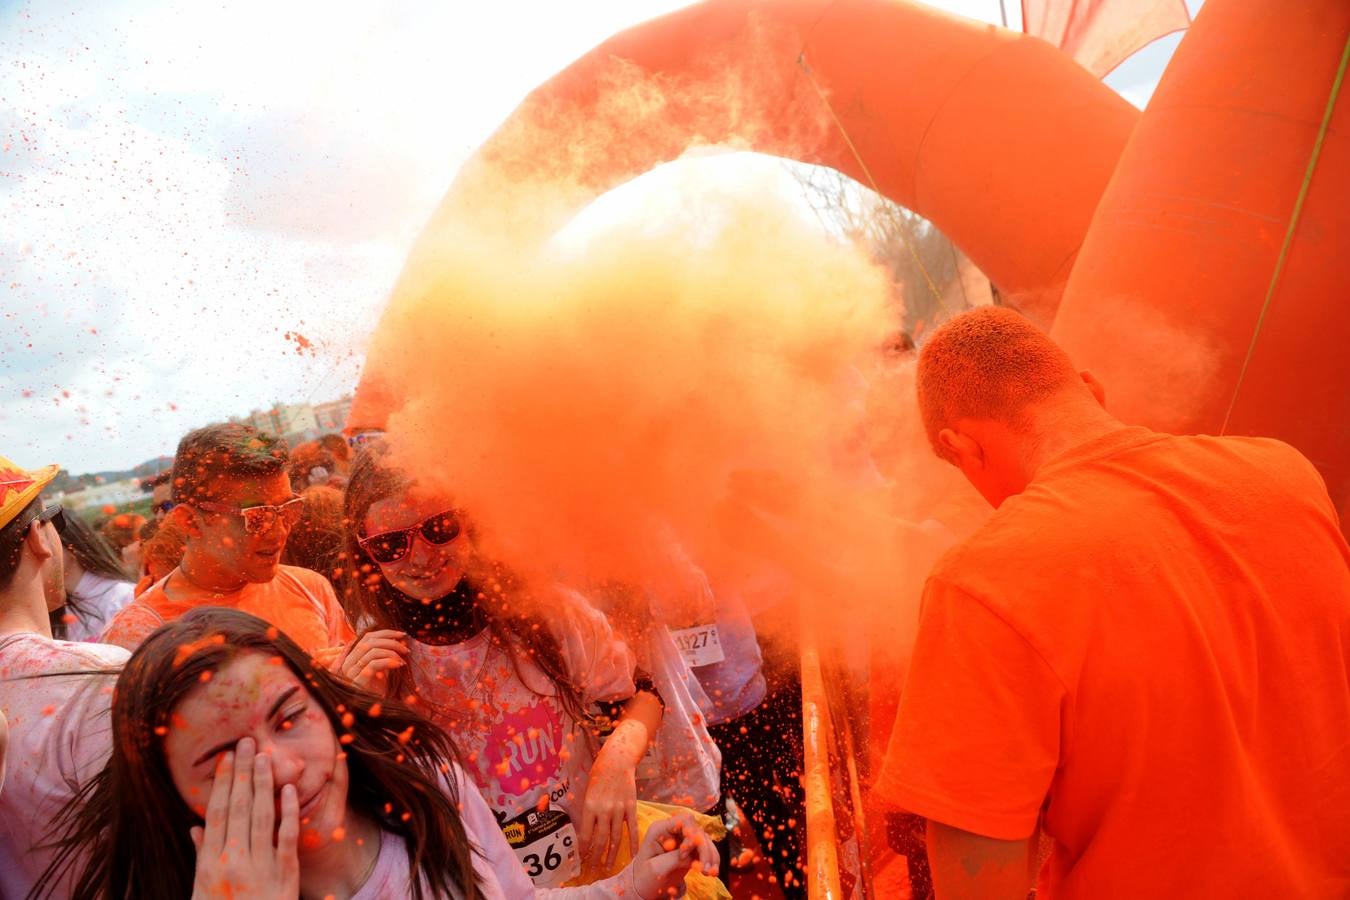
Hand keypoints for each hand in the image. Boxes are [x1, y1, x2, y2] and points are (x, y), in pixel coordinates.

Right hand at [189, 737, 298, 899]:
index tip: (225, 759)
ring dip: (262, 783)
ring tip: (263, 756)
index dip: (220, 783)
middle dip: (241, 773)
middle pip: (236, 807)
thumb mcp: (201, 892)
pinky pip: (287, 837)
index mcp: (210, 865)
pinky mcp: (286, 874)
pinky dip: (288, 811)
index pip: (215, 814)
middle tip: (245, 743)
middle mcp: (233, 862)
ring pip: (260, 815)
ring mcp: (261, 867)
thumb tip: (195, 828)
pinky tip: (287, 789)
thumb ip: (201, 858)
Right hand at [331, 630, 407, 694]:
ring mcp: (352, 671)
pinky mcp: (358, 680)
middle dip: (391, 642)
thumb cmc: (376, 689)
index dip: (386, 633)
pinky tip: (399, 665)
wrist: (370, 710)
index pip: (368, 637)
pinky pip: (374, 664)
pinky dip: (389, 661)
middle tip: (406, 649)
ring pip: (372, 651)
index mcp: (352, 656)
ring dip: (392, 652)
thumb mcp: (381, 667)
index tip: (402, 635)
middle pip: (370, 641)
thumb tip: (401, 638)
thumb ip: (386, 653)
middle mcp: (349, 662)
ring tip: (403, 660)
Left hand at [580, 724, 641, 870]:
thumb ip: (588, 810)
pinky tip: (632, 855)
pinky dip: (632, 843)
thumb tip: (585, 830)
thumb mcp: (587, 790)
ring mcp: (619, 810)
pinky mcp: (631, 807)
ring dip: (611, 855)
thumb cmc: (599, 773)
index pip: (585, 835)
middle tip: (593, 869)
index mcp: (590, 806)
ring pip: (615, 838)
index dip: (583, 850)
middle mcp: (604, 810)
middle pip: (600, 840)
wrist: (618, 760)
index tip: (581, 860)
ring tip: (608, 867)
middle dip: (596, 857)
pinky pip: (632, 829)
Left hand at [630, 813, 718, 899]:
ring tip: (710, 873)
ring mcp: (682, 840)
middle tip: (705, 869)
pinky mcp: (689, 851)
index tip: (684, 855)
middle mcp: (673, 831)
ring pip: (704, 840)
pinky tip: (712, 871)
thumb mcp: (656, 868)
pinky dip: (711, 859)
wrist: (643, 888)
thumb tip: (694, 857)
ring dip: (710, 855)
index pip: (683, 821)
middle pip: (697, 830)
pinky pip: (705, 850)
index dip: (690, 835)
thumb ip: (674, 858)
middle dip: (704, 848)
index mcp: (660, 829)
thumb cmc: (644, 877)